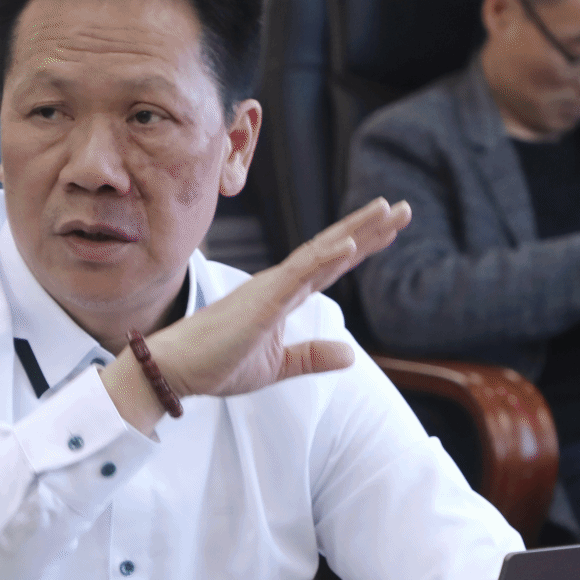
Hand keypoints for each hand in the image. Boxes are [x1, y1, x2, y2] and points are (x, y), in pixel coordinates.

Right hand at [101, 198, 411, 431]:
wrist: (175, 371)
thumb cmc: (216, 365)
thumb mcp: (278, 366)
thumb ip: (312, 356)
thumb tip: (351, 354)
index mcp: (284, 295)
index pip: (331, 265)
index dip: (363, 245)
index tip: (391, 229)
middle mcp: (280, 283)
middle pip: (333, 249)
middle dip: (369, 228)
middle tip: (404, 208)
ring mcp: (271, 289)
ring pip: (320, 252)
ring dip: (355, 231)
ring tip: (387, 210)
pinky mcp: (260, 302)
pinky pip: (298, 275)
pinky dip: (326, 258)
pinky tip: (351, 245)